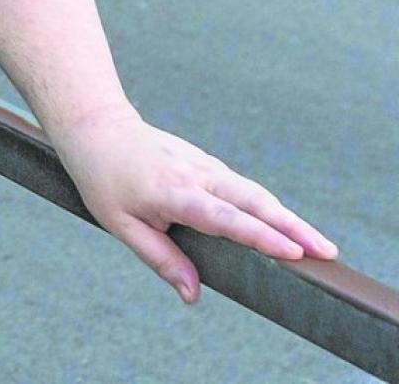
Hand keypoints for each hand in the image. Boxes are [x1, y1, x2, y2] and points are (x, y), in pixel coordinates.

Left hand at [52, 106, 336, 303]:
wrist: (95, 126)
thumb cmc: (102, 178)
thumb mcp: (119, 223)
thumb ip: (159, 258)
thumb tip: (192, 294)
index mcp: (172, 191)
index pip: (224, 218)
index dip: (259, 236)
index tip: (293, 252)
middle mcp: (195, 174)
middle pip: (253, 201)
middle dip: (292, 227)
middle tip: (326, 253)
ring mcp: (204, 165)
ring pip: (254, 192)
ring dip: (288, 217)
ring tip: (319, 246)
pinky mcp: (208, 163)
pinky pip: (243, 187)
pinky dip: (268, 206)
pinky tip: (287, 227)